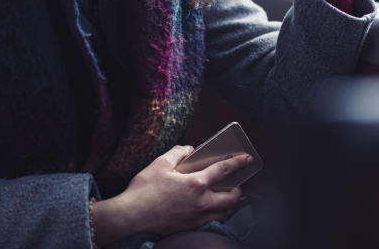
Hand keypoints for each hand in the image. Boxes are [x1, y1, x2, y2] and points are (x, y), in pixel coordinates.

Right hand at [93, 145, 250, 242]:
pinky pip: (211, 221)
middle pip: (232, 198)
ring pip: (224, 213)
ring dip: (227, 204)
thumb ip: (178, 152)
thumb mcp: (160, 163)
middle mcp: (201, 203)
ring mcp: (197, 217)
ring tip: (224, 196)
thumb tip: (189, 149)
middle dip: (237, 189)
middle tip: (235, 183)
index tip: (247, 158)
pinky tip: (208, 207)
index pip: (224, 170)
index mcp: (196, 184)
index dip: (238, 162)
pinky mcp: (190, 227)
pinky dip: (214, 214)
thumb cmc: (144, 189)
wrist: (131, 216)